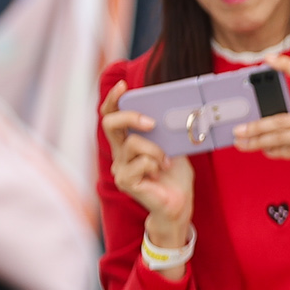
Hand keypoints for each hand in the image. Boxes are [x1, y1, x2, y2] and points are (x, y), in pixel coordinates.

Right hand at [103, 81, 195, 250]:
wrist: (178, 204)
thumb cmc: (174, 176)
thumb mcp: (173, 146)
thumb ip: (166, 132)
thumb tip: (173, 110)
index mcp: (128, 142)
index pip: (112, 116)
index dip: (114, 100)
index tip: (122, 86)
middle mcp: (119, 154)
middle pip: (110, 124)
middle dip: (131, 116)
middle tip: (151, 122)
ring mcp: (120, 168)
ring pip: (133, 144)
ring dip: (155, 149)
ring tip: (166, 160)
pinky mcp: (126, 181)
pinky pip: (140, 163)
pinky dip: (155, 163)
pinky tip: (161, 171)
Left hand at [232, 55, 289, 191]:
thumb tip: (283, 128)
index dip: (288, 66)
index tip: (270, 59)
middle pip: (281, 119)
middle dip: (255, 125)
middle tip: (238, 128)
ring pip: (280, 137)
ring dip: (258, 141)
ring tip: (242, 142)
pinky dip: (275, 152)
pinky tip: (266, 152)